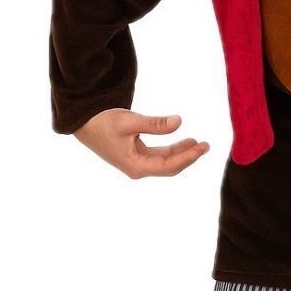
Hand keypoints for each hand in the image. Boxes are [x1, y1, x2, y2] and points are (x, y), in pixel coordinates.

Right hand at [74, 109, 210, 177]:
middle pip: (170, 167)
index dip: (188, 157)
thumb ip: (155, 124)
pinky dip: (172, 150)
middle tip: (206, 145)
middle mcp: (138, 168)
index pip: (169, 165)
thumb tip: (179, 122)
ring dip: (182, 152)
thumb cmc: (104, 122)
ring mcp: (137, 163)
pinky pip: (159, 156)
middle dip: (189, 157)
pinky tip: (183, 142)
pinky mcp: (136, 156)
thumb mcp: (130, 121)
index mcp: (136, 166)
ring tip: (198, 143)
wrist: (84, 124)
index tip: (202, 147)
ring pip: (166, 161)